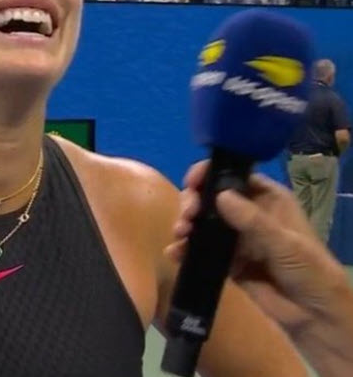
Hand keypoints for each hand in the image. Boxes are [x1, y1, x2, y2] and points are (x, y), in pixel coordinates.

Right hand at [167, 161, 345, 335]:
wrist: (314, 316)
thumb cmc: (309, 270)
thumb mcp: (285, 243)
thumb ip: (252, 220)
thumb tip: (220, 196)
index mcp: (268, 199)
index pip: (234, 176)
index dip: (210, 175)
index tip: (192, 182)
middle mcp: (249, 214)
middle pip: (213, 198)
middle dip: (194, 202)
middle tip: (187, 216)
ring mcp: (237, 238)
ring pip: (204, 223)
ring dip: (187, 225)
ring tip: (180, 235)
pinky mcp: (227, 262)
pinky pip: (202, 250)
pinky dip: (186, 250)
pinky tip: (175, 254)